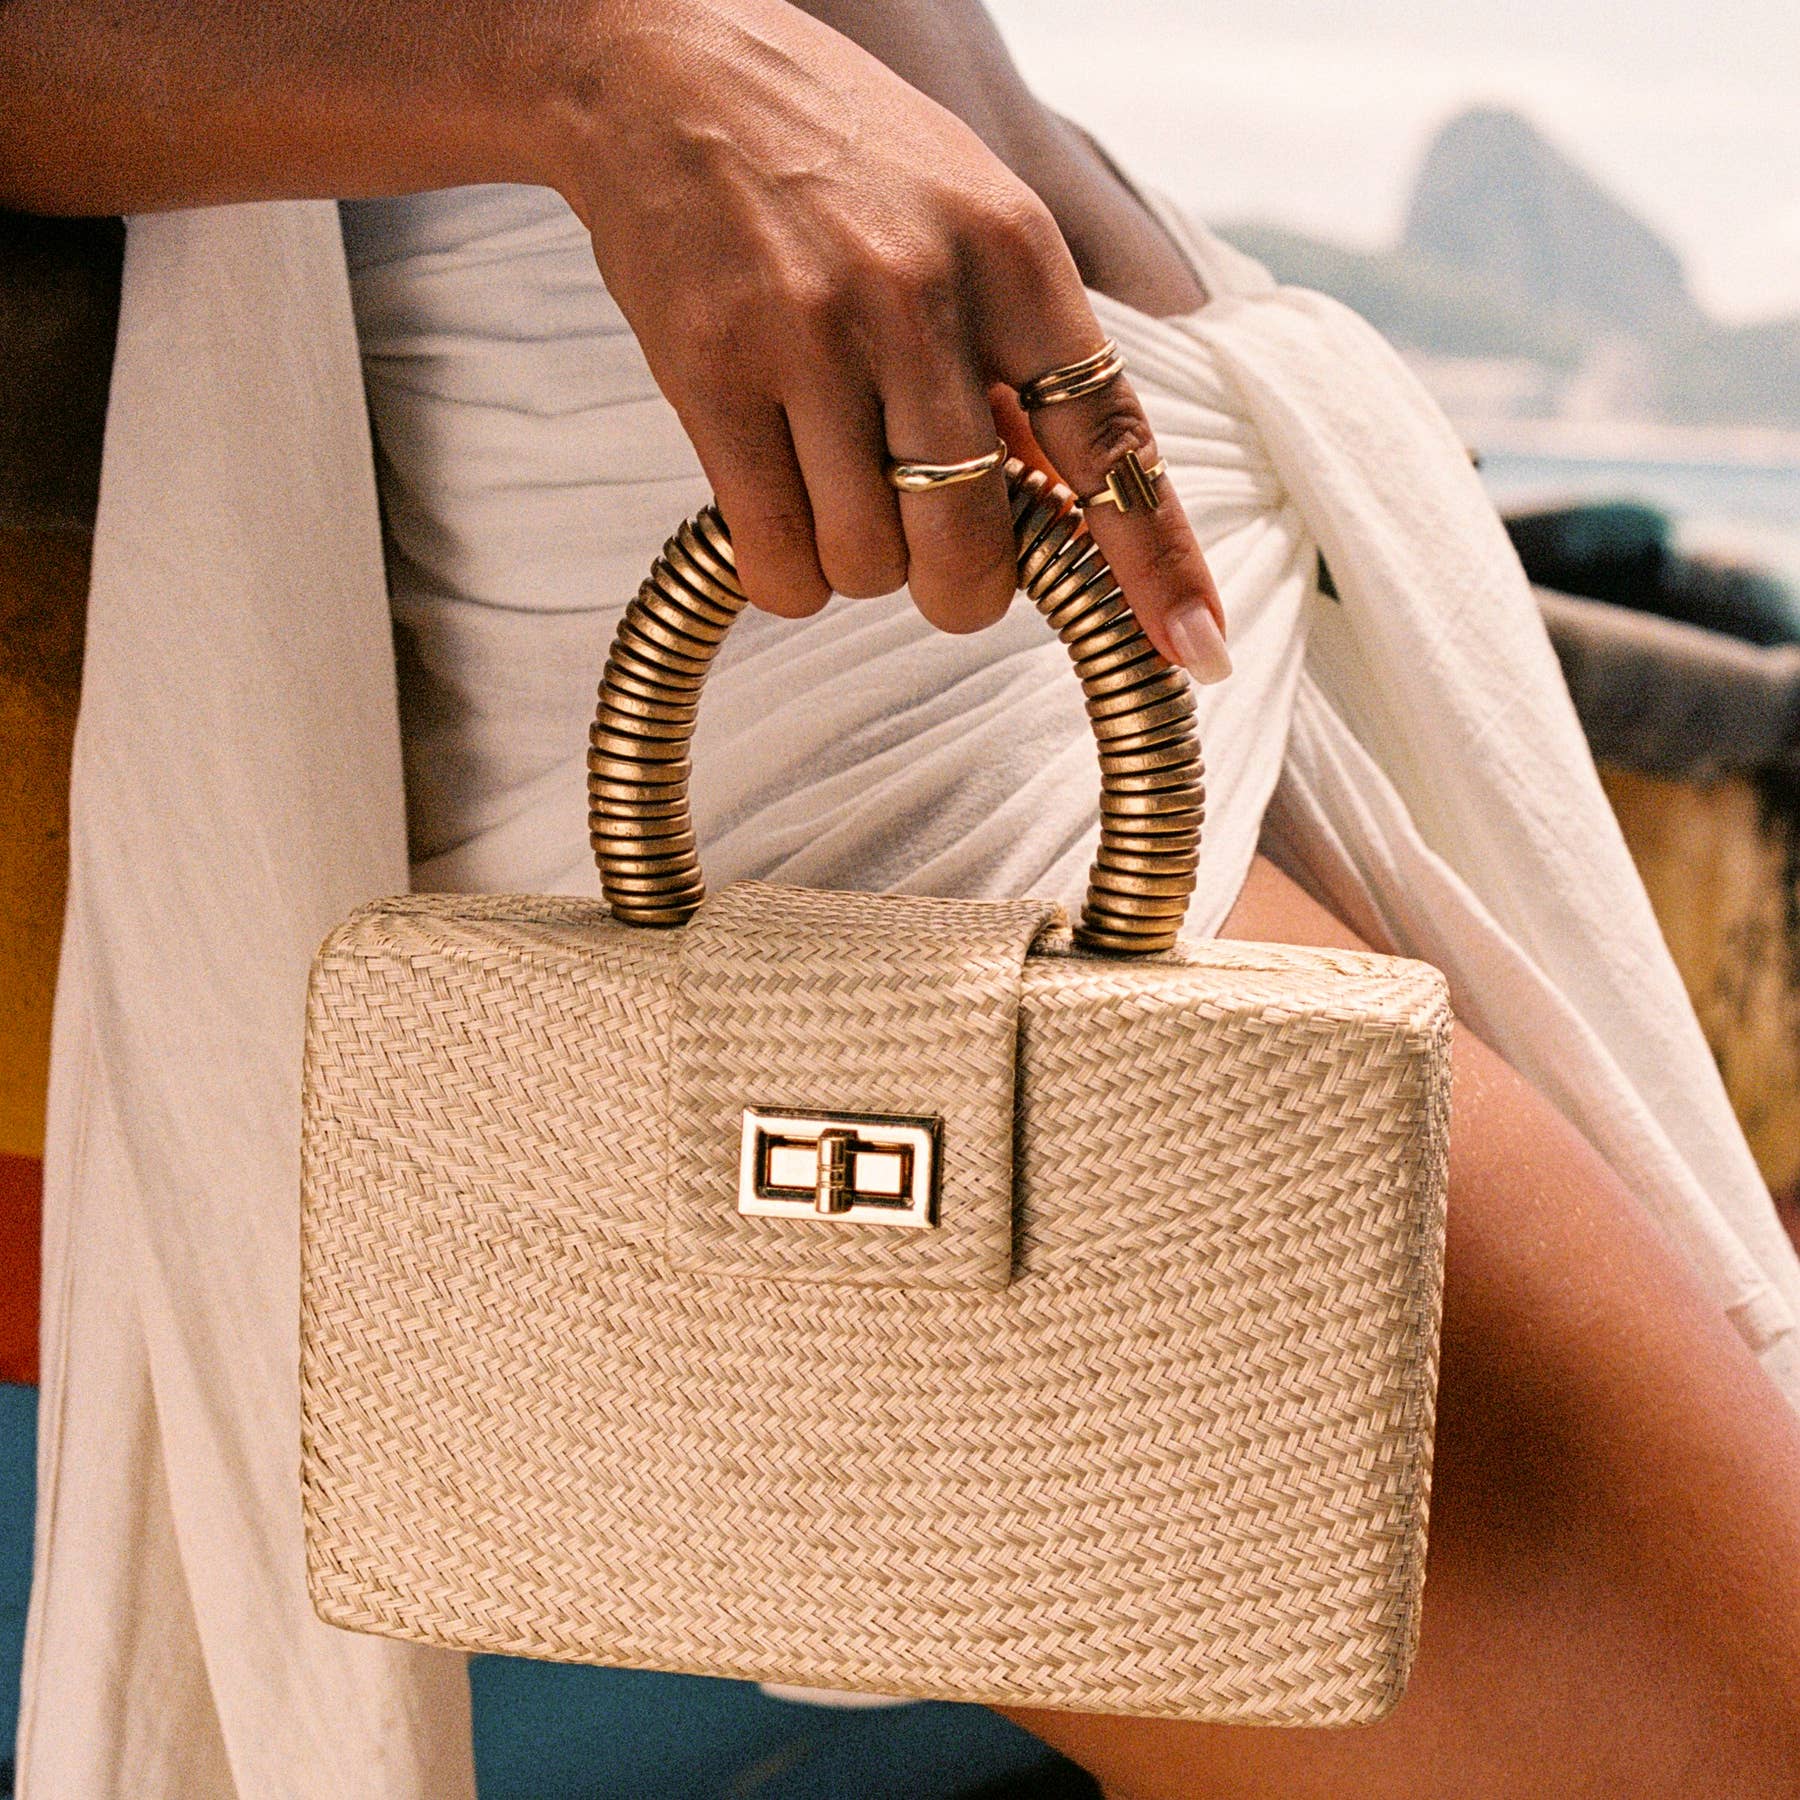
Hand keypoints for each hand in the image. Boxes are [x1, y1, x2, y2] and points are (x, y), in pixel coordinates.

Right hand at [559, 0, 1228, 678]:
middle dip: (960, 589)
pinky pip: (776, 557)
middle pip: (974, 543)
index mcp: (1014, 253)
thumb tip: (1068, 508)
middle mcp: (922, 296)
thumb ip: (1024, 355)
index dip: (1156, 563)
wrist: (669, 73)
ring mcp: (812, 338)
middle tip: (933, 561)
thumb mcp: (969, 215)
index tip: (1195, 649)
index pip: (1110, 440)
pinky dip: (786, 575)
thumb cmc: (837, 155)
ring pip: (868, 563)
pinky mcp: (713, 375)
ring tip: (833, 492)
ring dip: (858, 568)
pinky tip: (778, 524)